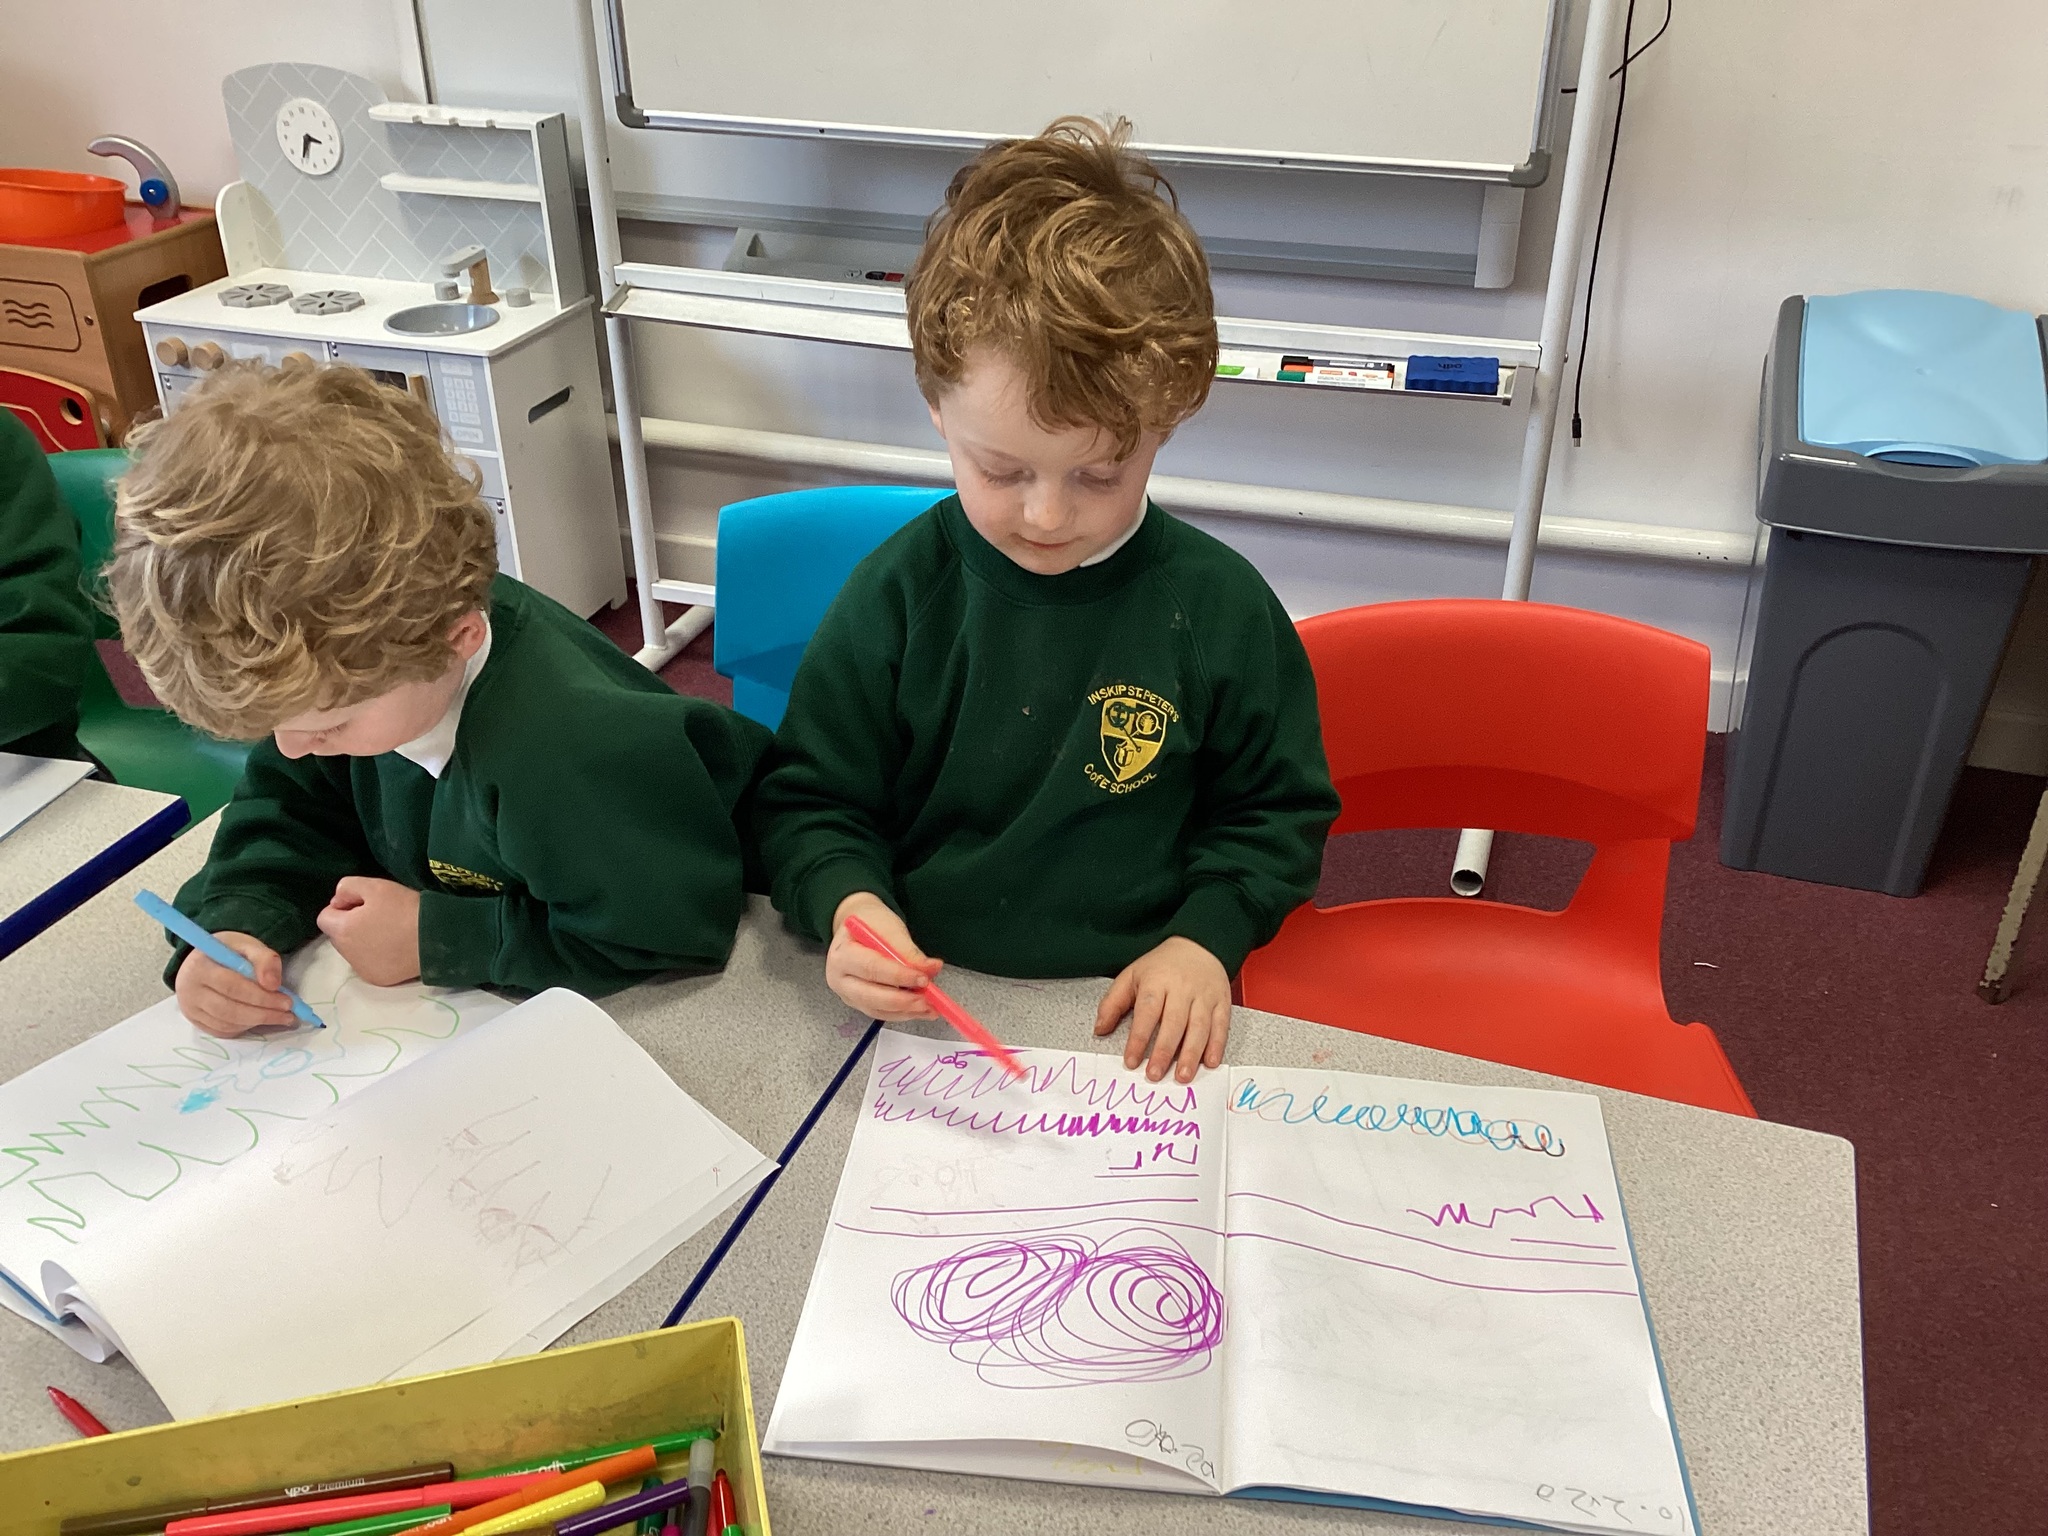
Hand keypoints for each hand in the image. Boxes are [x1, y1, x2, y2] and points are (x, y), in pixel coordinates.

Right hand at [175, 931, 294, 1036]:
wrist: (205, 959)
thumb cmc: (229, 952)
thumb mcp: (248, 945)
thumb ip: (264, 959)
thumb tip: (273, 984)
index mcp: (200, 966)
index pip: (232, 986)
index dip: (261, 996)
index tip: (287, 1002)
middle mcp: (189, 989)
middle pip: (228, 1008)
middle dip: (262, 1013)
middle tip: (288, 1014)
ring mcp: (189, 1007)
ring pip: (226, 1023)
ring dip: (256, 1023)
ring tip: (281, 1017)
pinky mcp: (195, 1020)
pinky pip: (221, 1031)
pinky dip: (244, 1028)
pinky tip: (260, 1020)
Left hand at [316, 876, 421, 985]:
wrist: (436, 938)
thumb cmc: (405, 909)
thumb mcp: (375, 886)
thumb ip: (347, 887)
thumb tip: (338, 900)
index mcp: (342, 931)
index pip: (324, 917)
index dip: (342, 906)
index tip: (364, 903)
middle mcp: (347, 954)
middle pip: (338, 935)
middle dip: (351, 925)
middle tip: (379, 915)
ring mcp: (363, 969)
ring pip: (353, 951)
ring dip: (363, 941)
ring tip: (390, 932)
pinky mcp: (379, 979)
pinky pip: (369, 964)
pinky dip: (377, 956)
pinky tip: (395, 947)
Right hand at [827, 892, 940, 1020]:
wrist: (860, 928)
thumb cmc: (872, 925)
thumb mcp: (890, 929)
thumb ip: (909, 951)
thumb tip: (931, 969)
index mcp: (842, 954)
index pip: (871, 968)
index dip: (899, 976)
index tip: (924, 978)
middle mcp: (839, 978)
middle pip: (870, 996)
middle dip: (902, 1001)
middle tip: (928, 1001)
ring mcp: (847, 994)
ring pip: (877, 1009)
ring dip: (906, 1011)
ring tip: (931, 1007)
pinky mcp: (859, 1004)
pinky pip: (882, 1013)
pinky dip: (903, 1014)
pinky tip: (922, 1010)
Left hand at [1093, 936, 1231, 1083]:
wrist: (1199, 944)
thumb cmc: (1161, 966)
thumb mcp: (1132, 976)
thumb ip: (1113, 1003)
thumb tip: (1100, 1029)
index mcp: (1157, 981)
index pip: (1147, 1012)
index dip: (1139, 1038)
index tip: (1131, 1061)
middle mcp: (1182, 988)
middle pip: (1174, 1022)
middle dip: (1164, 1051)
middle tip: (1155, 1074)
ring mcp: (1204, 995)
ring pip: (1199, 1027)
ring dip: (1191, 1054)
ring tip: (1182, 1076)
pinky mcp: (1222, 1001)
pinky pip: (1221, 1025)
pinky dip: (1217, 1045)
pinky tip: (1209, 1062)